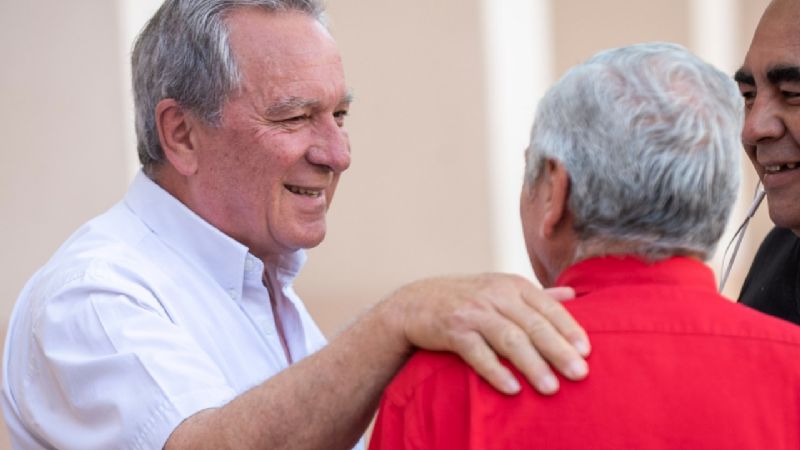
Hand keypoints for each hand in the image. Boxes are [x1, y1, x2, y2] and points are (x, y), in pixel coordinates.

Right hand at [388, 273, 589, 394]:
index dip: (569, 329)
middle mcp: (495, 295)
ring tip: (551, 388)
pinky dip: (495, 370)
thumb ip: (537, 295)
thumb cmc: (467, 299)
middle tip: (579, 374)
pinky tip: (512, 388)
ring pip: (509, 339)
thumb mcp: (501, 289)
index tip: (587, 351)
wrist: (415, 303)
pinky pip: (477, 353)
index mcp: (513, 285)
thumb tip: (573, 296)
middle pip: (533, 325)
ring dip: (532, 364)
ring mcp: (474, 312)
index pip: (548, 307)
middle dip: (558, 351)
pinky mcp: (453, 329)